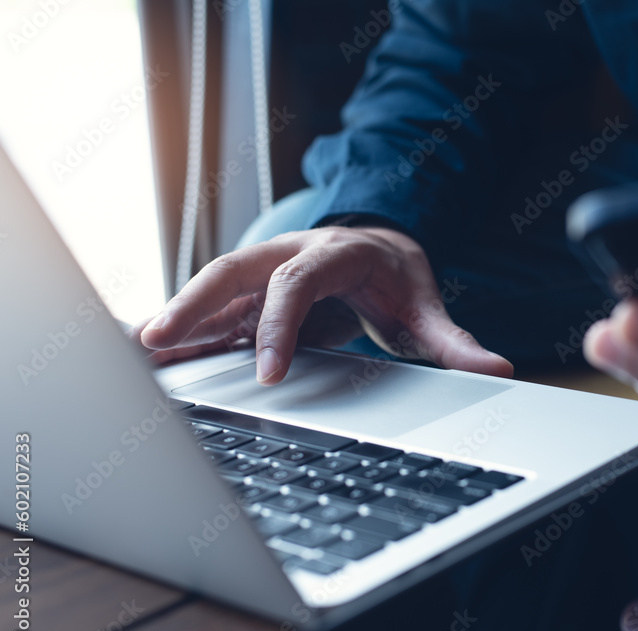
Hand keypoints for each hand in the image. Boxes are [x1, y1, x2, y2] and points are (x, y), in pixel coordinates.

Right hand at [137, 223, 512, 382]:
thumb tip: (499, 367)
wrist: (379, 246)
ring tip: (134, 352)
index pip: (298, 283)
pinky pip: (210, 309)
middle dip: (195, 301)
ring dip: (175, 316)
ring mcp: (265, 272)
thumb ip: (454, 340)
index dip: (279, 323)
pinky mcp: (250, 294)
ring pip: (212, 288)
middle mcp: (290, 255)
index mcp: (334, 253)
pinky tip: (149, 354)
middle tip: (159, 340)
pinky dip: (181, 329)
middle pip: (234, 269)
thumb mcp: (425, 306)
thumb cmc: (396, 276)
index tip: (269, 372)